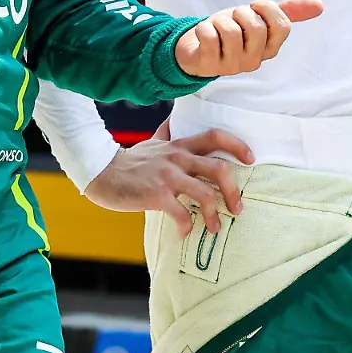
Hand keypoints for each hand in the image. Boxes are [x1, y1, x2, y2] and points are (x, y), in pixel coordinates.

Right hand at [86, 122, 254, 233]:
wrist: (101, 172)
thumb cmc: (128, 161)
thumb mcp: (150, 142)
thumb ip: (166, 133)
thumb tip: (173, 120)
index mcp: (179, 146)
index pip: (215, 136)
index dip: (237, 145)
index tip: (250, 159)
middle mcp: (176, 158)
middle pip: (219, 169)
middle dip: (233, 191)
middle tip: (237, 208)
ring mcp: (167, 177)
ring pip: (205, 194)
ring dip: (215, 215)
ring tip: (214, 228)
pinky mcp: (156, 195)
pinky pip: (181, 214)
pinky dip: (187, 226)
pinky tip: (184, 232)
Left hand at [174, 0, 322, 79]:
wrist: (197, 49)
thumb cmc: (231, 32)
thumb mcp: (258, 18)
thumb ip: (287, 11)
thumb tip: (320, 5)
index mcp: (270, 48)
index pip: (282, 26)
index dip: (267, 8)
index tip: (254, 8)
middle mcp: (254, 60)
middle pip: (256, 27)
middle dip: (240, 13)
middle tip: (233, 19)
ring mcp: (232, 66)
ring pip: (231, 31)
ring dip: (219, 20)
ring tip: (218, 27)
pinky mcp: (209, 65)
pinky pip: (209, 37)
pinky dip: (203, 28)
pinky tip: (204, 34)